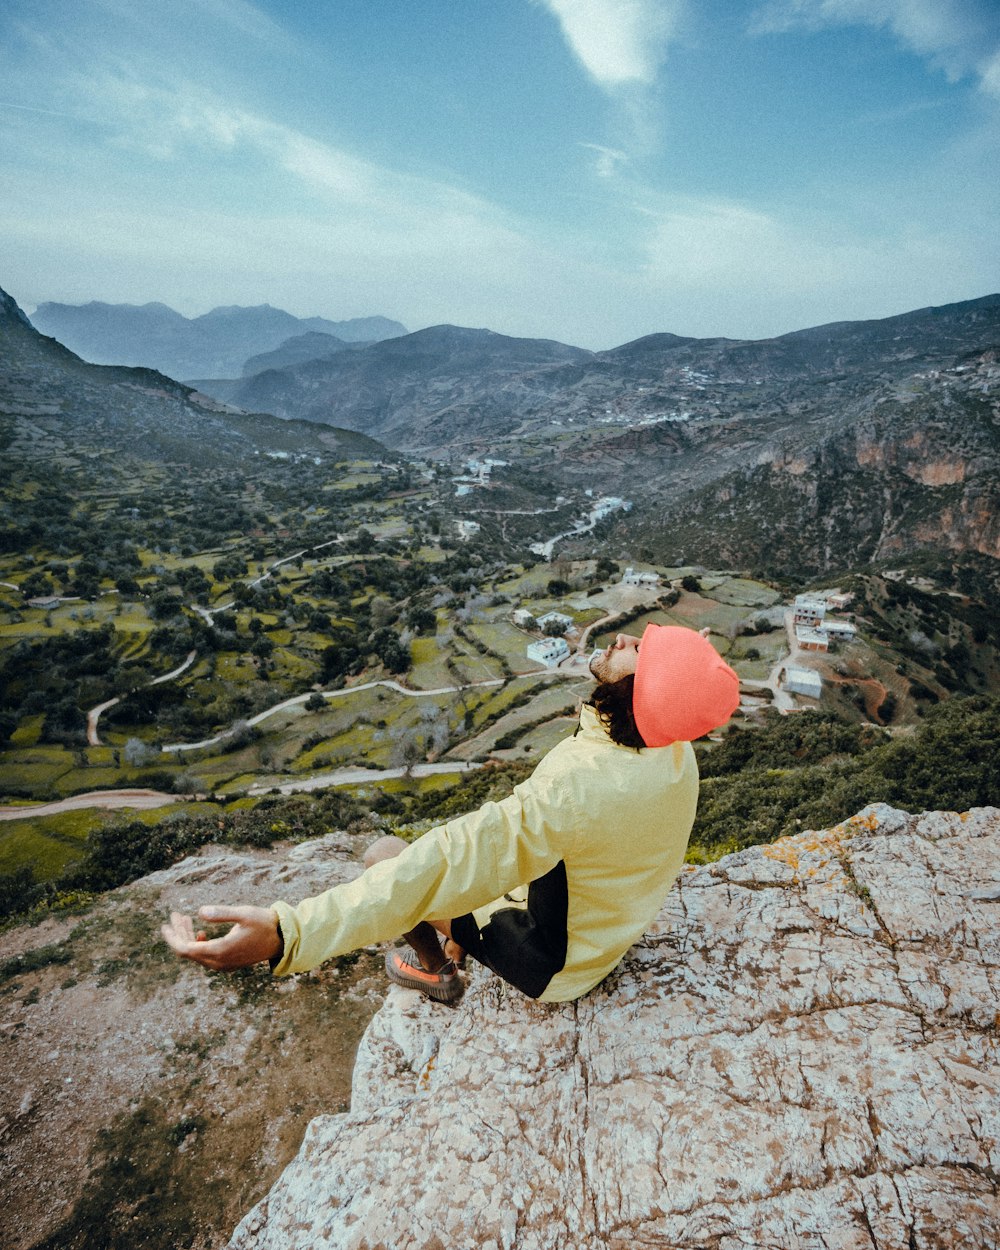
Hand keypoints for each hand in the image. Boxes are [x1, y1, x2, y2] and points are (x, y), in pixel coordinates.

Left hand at [161, 905, 282, 970]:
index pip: (186, 949)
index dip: (173, 937)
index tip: (166, 923)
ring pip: (196, 954)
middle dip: (179, 933)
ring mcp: (223, 965)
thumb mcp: (244, 914)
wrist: (281, 940)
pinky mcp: (227, 963)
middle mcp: (219, 963)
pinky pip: (205, 957)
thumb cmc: (264, 924)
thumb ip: (221, 913)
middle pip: (188, 951)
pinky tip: (200, 932)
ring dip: (188, 937)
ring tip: (185, 919)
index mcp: (220, 952)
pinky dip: (198, 944)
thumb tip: (199, 912)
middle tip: (175, 915)